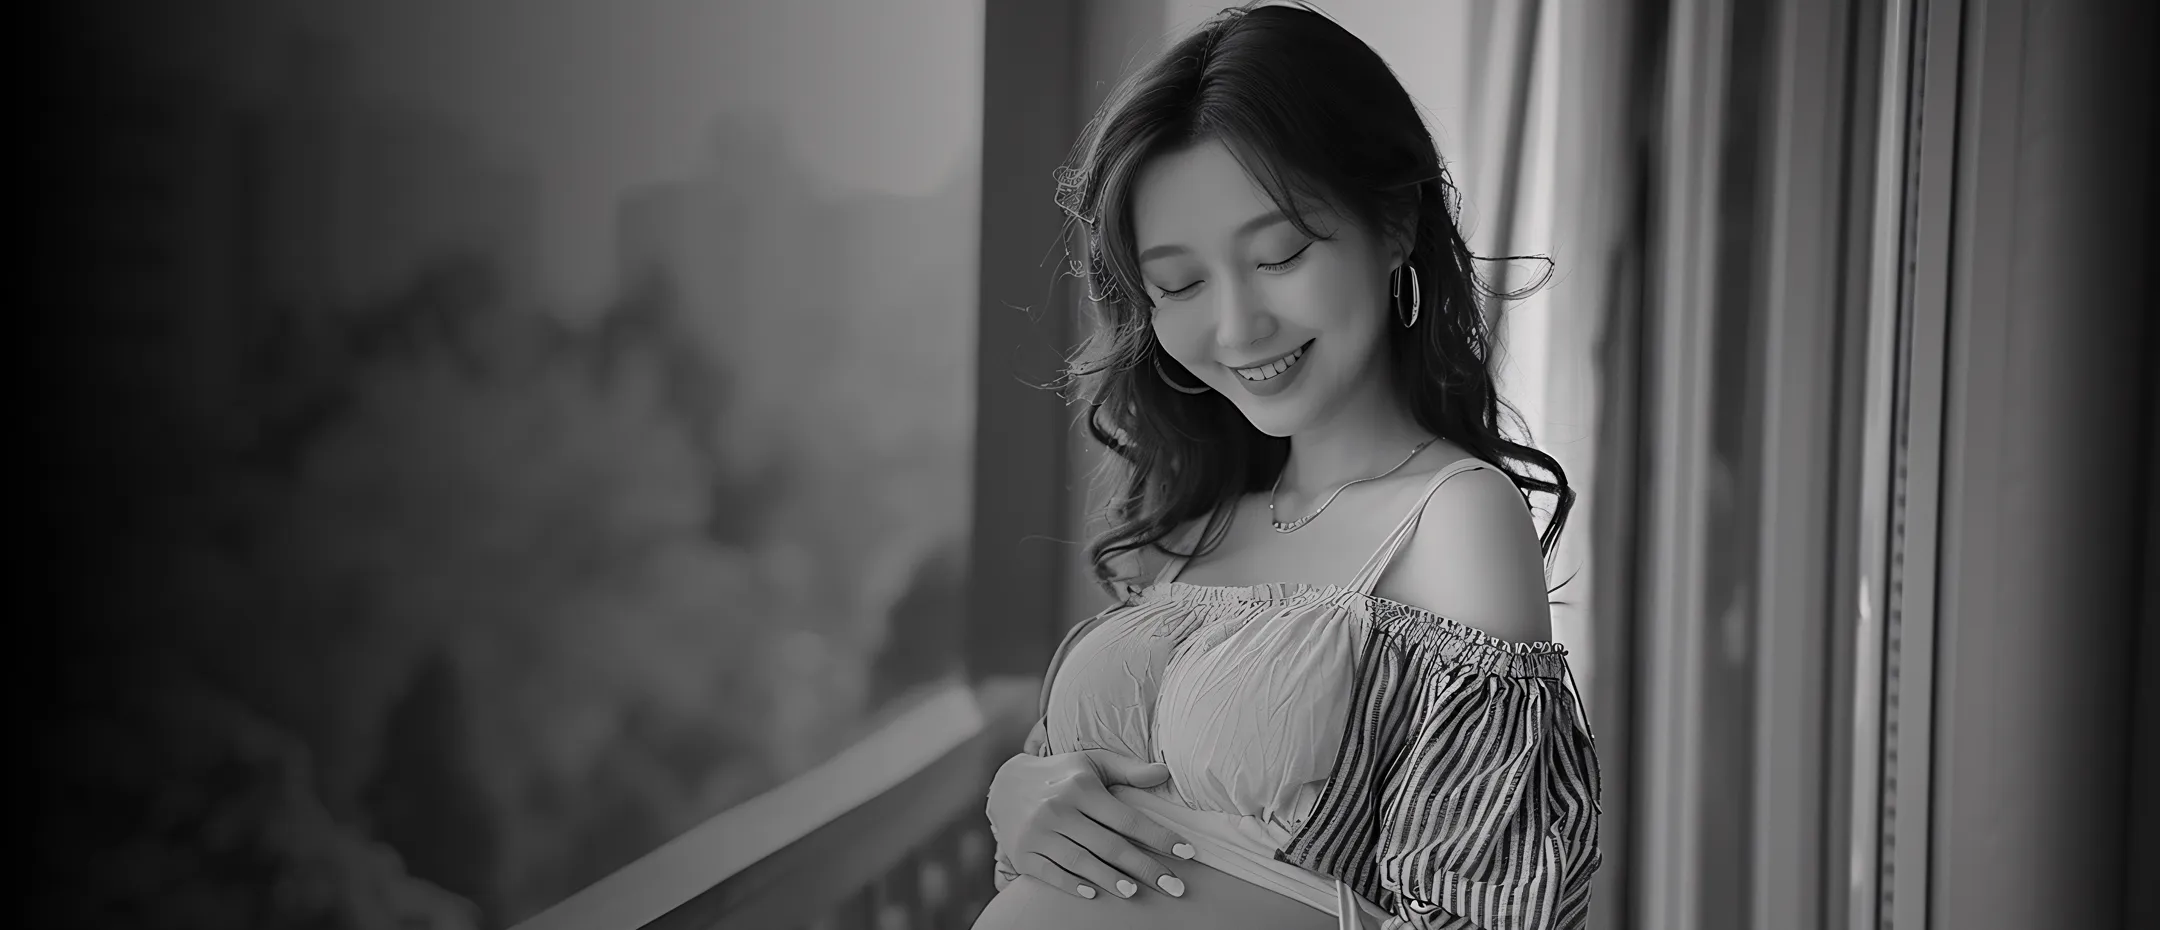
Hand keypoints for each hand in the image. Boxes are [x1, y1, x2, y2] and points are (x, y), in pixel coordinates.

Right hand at [984, 747, 1195, 900]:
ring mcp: (1038, 833)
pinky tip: (1095, 893)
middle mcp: (1058, 809)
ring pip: (1082, 863)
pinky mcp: (1023, 853)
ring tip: (1136, 892)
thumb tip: (1165, 773)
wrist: (1005, 785)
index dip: (1159, 837)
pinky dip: (1073, 885)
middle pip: (1110, 846)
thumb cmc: (1062, 775)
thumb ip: (1128, 769)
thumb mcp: (1092, 763)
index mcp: (1080, 787)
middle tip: (1175, 887)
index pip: (1127, 818)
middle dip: (1146, 868)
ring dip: (1112, 880)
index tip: (1186, 853)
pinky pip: (1052, 874)